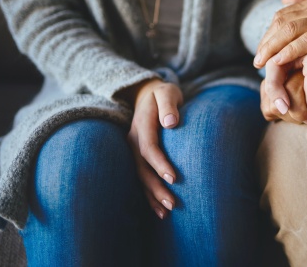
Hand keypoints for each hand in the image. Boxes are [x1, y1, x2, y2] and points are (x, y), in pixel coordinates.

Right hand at [125, 79, 182, 219]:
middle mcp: (133, 139)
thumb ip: (169, 105)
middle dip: (155, 188)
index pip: (148, 147)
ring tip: (165, 212)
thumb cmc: (163, 94)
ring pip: (140, 176)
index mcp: (141, 124)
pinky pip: (141, 177)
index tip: (174, 178)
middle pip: (142, 168)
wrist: (146, 94)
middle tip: (172, 204)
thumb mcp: (167, 92)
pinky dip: (148, 194)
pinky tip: (158, 210)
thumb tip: (171, 122)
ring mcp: (132, 149)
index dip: (159, 163)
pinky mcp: (136, 156)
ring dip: (152, 196)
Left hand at [253, 0, 306, 69]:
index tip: (261, 51)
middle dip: (267, 41)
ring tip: (263, 64)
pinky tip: (281, 62)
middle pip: (282, 21)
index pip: (282, 15)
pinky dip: (290, 51)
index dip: (268, 33)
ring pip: (291, 30)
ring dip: (273, 47)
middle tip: (257, 60)